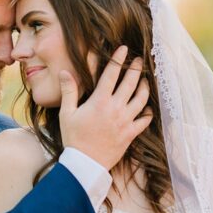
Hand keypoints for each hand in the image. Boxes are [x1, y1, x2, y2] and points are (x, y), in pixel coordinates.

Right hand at [59, 45, 152, 170]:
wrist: (85, 163)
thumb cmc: (73, 138)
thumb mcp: (67, 113)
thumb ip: (69, 91)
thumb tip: (65, 72)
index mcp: (99, 101)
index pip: (111, 74)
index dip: (118, 59)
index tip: (124, 48)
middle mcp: (115, 108)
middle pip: (130, 83)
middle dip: (135, 68)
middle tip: (139, 59)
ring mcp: (125, 121)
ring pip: (141, 99)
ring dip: (144, 87)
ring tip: (144, 80)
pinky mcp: (130, 133)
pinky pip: (145, 120)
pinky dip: (147, 111)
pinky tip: (147, 107)